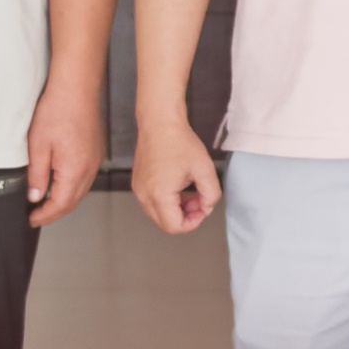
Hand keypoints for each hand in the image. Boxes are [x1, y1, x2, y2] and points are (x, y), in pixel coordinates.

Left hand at [25, 75, 107, 230]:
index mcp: (74, 171)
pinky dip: (71, 187)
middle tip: (35, 216)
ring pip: (79, 191)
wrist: (76, 88)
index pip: (60, 205)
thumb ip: (37, 175)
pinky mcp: (95, 152)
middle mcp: (89, 170)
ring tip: (44, 203)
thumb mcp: (38, 145)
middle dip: (53, 212)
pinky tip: (59, 183)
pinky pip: (84, 178)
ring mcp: (95, 161)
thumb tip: (35, 196)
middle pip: (72, 202)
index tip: (30, 220)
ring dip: (63, 201)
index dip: (44, 216)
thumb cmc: (57, 111)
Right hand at [130, 107, 221, 235]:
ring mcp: (138, 190)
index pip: (174, 227)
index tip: (203, 209)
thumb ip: (211, 194)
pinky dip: (167, 202)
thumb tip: (207, 207)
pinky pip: (152, 203)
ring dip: (176, 210)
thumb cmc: (179, 141)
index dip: (193, 223)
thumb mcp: (204, 169)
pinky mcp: (138, 183)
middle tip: (199, 201)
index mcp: (159, 195)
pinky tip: (179, 187)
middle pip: (165, 224)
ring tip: (191, 193)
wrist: (159, 122)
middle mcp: (144, 195)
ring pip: (158, 215)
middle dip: (185, 217)